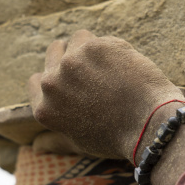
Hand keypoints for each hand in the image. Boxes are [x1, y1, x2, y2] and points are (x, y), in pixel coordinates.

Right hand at [28, 30, 183, 160]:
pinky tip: (126, 66)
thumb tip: (36, 146)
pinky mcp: (92, 47)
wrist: (149, 125)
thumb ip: (55, 141)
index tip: (75, 80)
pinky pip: (100, 38)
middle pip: (54, 52)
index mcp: (44, 108)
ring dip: (92, 49)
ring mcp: (70, 63)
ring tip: (113, 69)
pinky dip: (113, 48)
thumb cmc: (117, 138)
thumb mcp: (79, 143)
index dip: (56, 76)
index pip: (36, 81)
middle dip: (74, 58)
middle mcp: (51, 85)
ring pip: (77, 39)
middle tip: (98, 71)